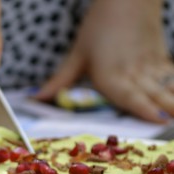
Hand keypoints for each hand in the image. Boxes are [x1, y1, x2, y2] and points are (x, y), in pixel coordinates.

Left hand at [35, 0, 173, 122]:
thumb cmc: (98, 26)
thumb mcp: (77, 55)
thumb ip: (59, 80)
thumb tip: (36, 98)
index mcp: (111, 76)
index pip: (128, 96)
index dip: (144, 109)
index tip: (159, 120)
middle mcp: (132, 73)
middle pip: (151, 94)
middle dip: (165, 110)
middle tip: (173, 125)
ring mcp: (149, 65)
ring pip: (164, 85)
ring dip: (173, 99)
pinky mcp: (159, 57)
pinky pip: (171, 74)